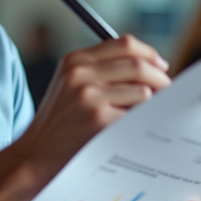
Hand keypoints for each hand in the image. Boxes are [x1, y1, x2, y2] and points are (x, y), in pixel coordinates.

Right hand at [0, 35, 170, 200]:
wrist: (34, 157)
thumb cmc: (59, 125)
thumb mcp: (70, 87)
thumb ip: (101, 72)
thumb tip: (152, 69)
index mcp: (75, 60)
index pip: (124, 44)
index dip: (149, 54)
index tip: (161, 66)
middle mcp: (80, 73)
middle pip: (138, 64)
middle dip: (160, 79)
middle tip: (167, 92)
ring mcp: (89, 96)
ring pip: (143, 91)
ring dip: (153, 105)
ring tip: (147, 116)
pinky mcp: (98, 120)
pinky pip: (137, 115)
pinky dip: (143, 122)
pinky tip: (137, 130)